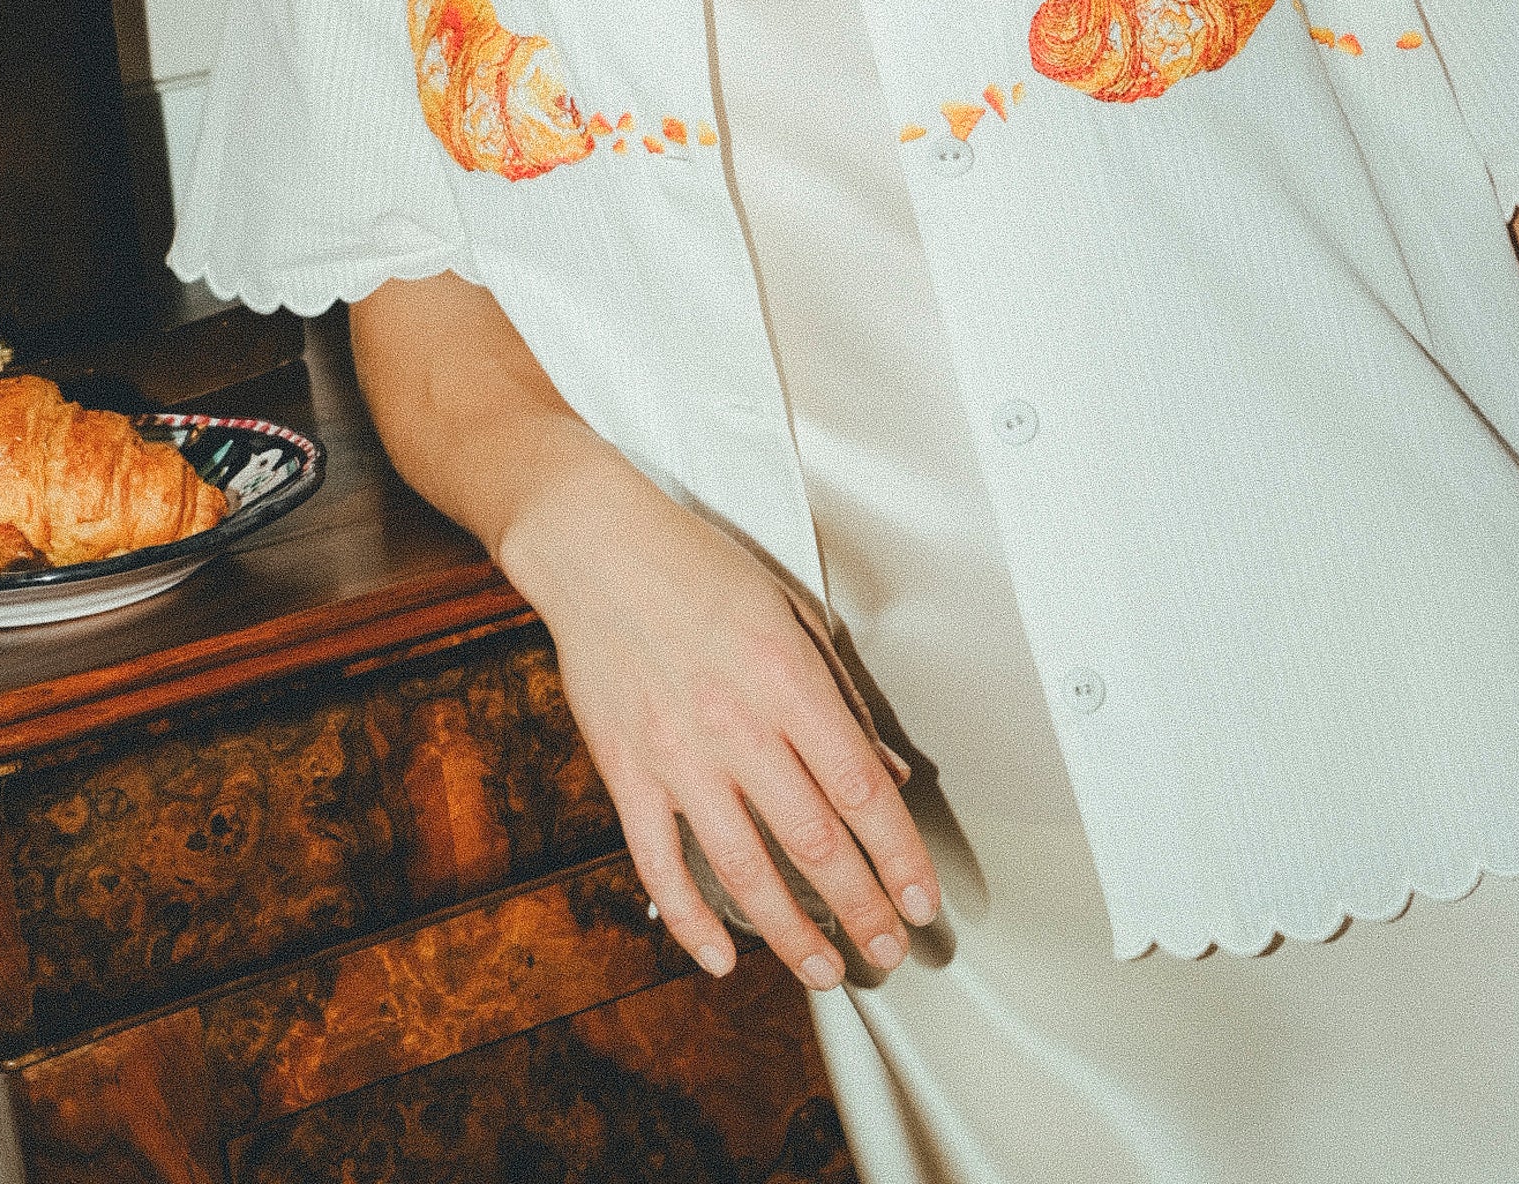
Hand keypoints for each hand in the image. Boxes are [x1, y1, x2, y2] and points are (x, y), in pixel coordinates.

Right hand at [501, 449, 939, 992]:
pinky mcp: (626, 771)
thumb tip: (884, 772)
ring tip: (824, 970)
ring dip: (791, 932)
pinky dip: (690, 920)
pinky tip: (721, 956)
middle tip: (889, 949)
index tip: (922, 898)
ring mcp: (675, 753)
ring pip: (743, 869)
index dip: (899, 855)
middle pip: (814, 841)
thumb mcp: (790, 611)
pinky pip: (659, 864)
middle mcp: (735, 722)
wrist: (596, 547)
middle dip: (862, 909)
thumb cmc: (696, 567)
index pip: (860, 788)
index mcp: (786, 677)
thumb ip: (840, 696)